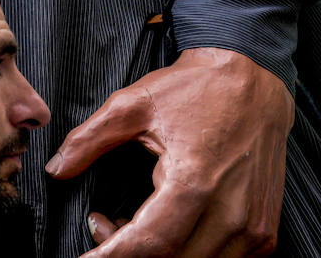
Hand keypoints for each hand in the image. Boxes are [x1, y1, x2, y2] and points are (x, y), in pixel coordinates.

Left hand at [46, 48, 293, 256]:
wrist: (251, 79)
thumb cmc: (194, 89)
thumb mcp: (131, 104)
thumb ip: (88, 140)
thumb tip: (56, 170)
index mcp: (194, 181)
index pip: (148, 242)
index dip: (110, 256)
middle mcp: (230, 211)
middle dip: (127, 256)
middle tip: (100, 226)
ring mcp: (253, 226)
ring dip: (157, 257)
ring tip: (129, 225)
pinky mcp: (264, 230)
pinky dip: (188, 255)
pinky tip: (165, 230)